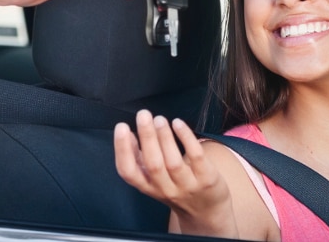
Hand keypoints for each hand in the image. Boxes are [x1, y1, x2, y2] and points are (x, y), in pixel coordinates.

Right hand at [114, 110, 235, 236]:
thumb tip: (128, 134)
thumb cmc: (176, 189)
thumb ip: (140, 160)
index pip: (129, 172)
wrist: (206, 214)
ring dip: (165, 137)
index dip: (123, 150)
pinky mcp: (207, 179)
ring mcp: (187, 186)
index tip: (122, 127)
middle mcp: (166, 189)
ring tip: (160, 119)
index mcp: (148, 187)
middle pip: (153, 164)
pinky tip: (178, 123)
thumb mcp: (154, 181)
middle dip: (147, 137)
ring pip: (173, 162)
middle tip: (143, 114)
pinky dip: (186, 138)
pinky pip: (196, 156)